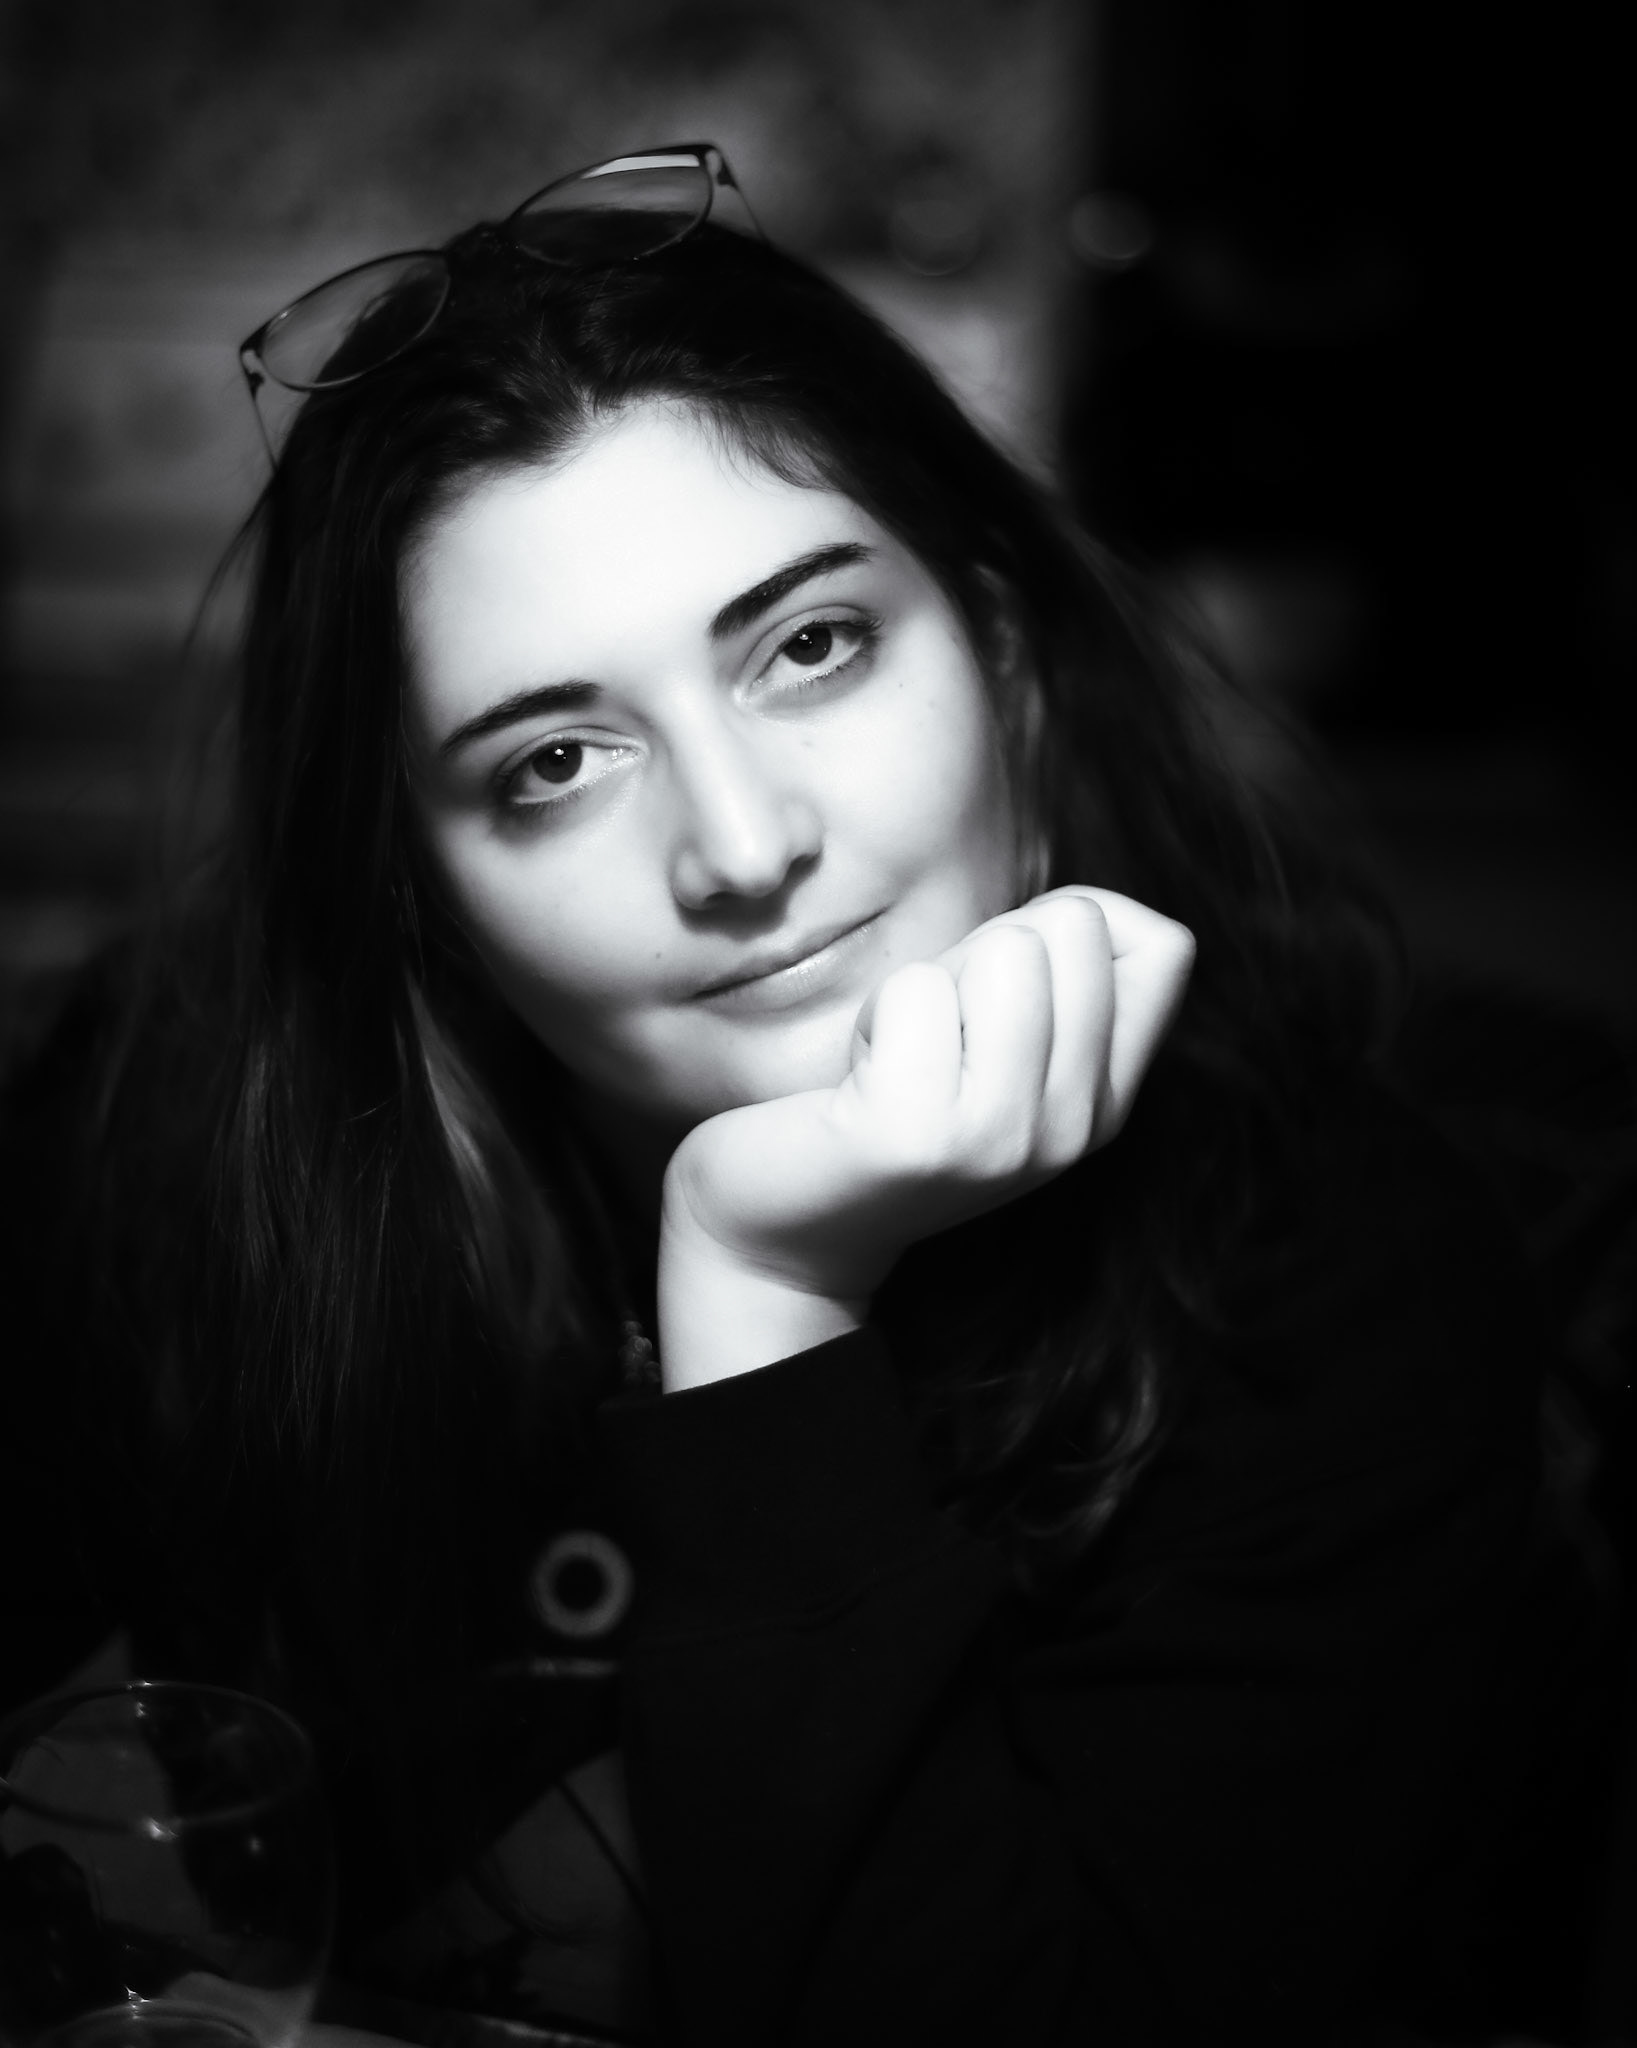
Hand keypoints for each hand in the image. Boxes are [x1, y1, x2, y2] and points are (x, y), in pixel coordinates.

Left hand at [656, 888, 1193, 1389]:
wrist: (780, 1233)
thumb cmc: (880, 1104)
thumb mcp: (996, 1047)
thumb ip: (1055, 982)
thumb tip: (1090, 911)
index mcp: (1104, 1104)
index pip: (1165, 947)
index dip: (1071, 924)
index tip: (998, 988)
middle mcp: (1073, 1129)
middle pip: (1076, 929)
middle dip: (984, 950)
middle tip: (931, 1033)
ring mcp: (1003, 1137)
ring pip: (1007, 951)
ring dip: (928, 983)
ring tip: (897, 1055)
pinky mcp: (921, 1134)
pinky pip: (916, 990)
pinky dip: (874, 1014)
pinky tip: (858, 1082)